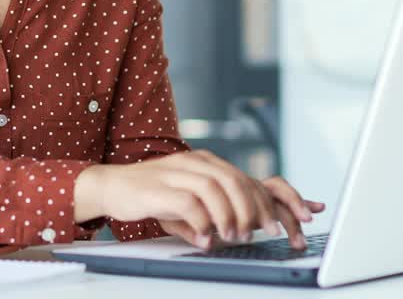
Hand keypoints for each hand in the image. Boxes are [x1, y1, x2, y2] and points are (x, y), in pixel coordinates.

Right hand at [74, 150, 325, 249]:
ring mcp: (177, 171)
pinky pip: (187, 202)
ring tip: (234, 237)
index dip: (272, 201)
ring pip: (215, 188)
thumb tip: (245, 229)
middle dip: (255, 209)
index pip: (248, 179)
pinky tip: (205, 238)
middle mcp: (196, 163)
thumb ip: (217, 212)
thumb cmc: (154, 196)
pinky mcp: (158, 186)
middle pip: (236, 181)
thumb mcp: (192, 203)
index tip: (290, 223)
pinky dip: (201, 222)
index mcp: (208, 164)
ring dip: (229, 216)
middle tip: (263, 233)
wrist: (112, 187)